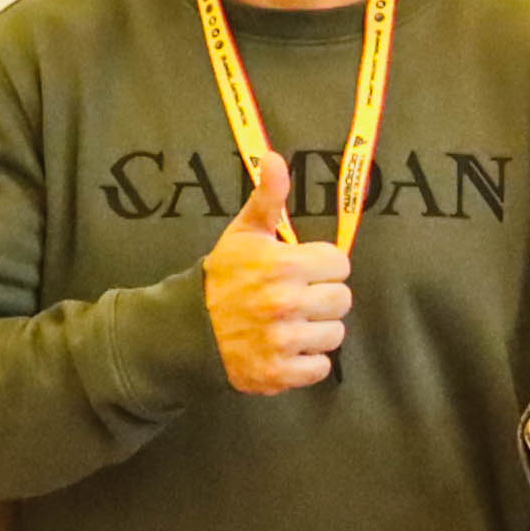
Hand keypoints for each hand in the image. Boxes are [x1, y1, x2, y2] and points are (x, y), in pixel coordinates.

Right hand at [203, 157, 353, 395]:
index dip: (322, 266)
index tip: (303, 270)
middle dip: (322, 297)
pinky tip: (287, 348)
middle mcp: (287, 303)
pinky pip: (320, 367)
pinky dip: (307, 362)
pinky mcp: (279, 373)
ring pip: (335, 334)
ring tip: (290, 324)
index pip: (340, 264)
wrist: (187, 329)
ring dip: (317, 330)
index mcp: (283, 265)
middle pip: (342, 299)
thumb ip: (267, 197)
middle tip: (297, 298)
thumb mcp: (243, 234)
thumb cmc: (222, 278)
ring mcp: (284, 341)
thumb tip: (275, 157)